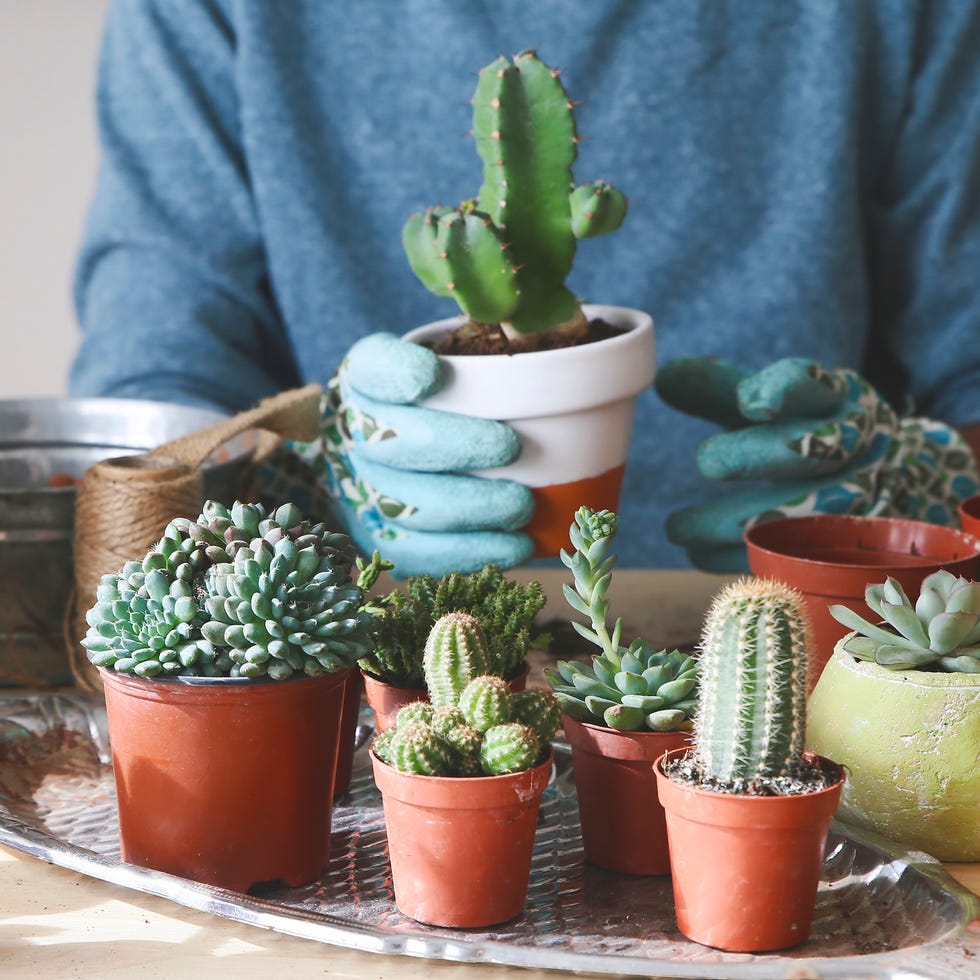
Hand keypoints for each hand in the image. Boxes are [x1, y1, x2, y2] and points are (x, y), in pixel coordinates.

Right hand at [255, 333, 533, 576]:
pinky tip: (513, 548)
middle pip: (395, 441)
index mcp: (368, 378)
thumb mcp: (454, 368)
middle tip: (512, 447)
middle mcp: (354, 433)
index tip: (432, 375)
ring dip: (471, 508)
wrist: (392, 452)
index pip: (372, 368)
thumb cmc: (443, 403)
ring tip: (522, 508)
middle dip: (457, 446)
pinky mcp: (376, 538)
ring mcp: (360, 490)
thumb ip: (489, 365)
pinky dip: (469, 554)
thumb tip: (562, 370)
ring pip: (407, 505)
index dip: (396, 373)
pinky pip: (417, 553)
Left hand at [655, 356, 979, 572]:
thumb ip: (722, 389)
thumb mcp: (779, 400)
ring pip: (792, 516)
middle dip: (753, 456)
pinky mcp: (836, 547)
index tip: (751, 401)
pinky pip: (784, 556)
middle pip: (807, 451)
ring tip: (675, 528)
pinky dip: (734, 556)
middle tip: (706, 460)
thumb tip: (664, 377)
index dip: (785, 391)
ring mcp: (851, 500)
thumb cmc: (812, 428)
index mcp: (834, 399)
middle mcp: (850, 447)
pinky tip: (696, 553)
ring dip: (727, 522)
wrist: (897, 479)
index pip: (813, 385)